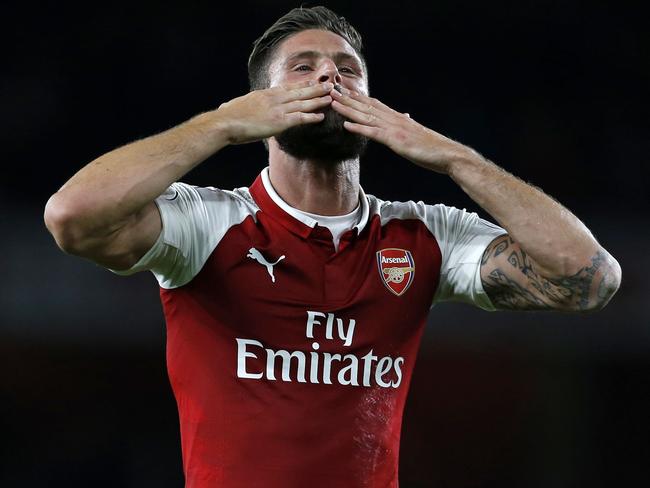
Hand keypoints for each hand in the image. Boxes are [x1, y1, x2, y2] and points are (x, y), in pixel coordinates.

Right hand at [215, 80, 333, 144]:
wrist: (225, 122)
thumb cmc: (228, 117)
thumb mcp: (239, 105)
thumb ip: (246, 105)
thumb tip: (237, 106)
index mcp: (265, 94)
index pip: (288, 88)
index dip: (302, 85)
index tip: (312, 82)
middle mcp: (274, 98)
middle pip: (299, 92)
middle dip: (315, 88)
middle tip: (329, 84)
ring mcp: (278, 109)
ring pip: (303, 103)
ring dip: (318, 99)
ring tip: (331, 96)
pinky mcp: (279, 121)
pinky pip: (299, 118)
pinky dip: (311, 117)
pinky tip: (321, 116)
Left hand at [330, 88, 477, 173]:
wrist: (446, 153)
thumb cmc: (432, 147)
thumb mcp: (416, 134)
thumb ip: (407, 125)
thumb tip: (405, 117)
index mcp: (398, 118)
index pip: (374, 104)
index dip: (358, 97)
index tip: (344, 90)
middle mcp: (394, 119)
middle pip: (367, 106)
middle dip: (347, 98)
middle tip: (330, 89)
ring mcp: (394, 129)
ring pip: (366, 116)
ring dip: (348, 109)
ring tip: (333, 102)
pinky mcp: (395, 140)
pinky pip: (373, 133)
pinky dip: (359, 128)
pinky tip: (346, 125)